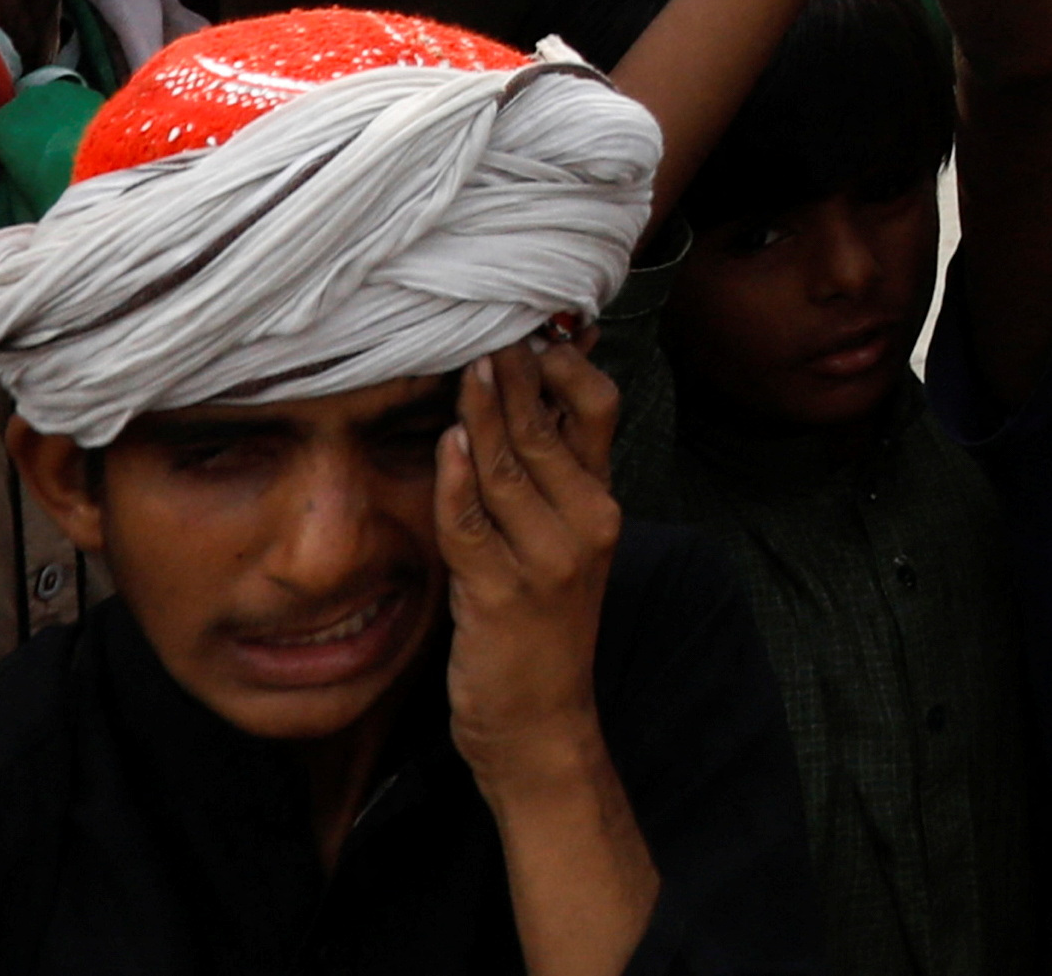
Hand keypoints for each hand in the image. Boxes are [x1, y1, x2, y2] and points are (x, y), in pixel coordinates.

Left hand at [438, 330, 622, 783]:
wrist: (541, 722)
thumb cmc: (544, 626)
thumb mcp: (566, 544)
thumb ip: (553, 476)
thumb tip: (531, 396)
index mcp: (603, 504)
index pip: (599, 408)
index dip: (567, 363)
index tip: (533, 329)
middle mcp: (586, 525)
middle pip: (550, 427)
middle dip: (513, 374)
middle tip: (484, 330)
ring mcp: (546, 561)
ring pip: (508, 467)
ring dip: (482, 413)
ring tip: (462, 370)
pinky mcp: (501, 595)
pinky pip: (471, 524)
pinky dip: (456, 480)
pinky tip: (448, 443)